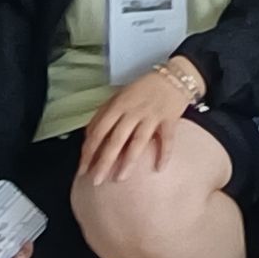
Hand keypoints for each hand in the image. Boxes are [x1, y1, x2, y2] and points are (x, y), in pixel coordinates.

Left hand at [77, 54, 201, 180]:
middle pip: (116, 140)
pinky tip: (159, 168)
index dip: (89, 151)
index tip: (83, 169)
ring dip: (128, 162)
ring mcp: (152, 116)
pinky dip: (164, 154)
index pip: (99, 131)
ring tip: (120, 178)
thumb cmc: (143, 89)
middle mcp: (133, 111)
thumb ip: (104, 114)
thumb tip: (89, 136)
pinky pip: (167, 139)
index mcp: (117, 105)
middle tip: (96, 181)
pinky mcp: (170, 120)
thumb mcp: (119, 96)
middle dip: (104, 162)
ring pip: (138, 141)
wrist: (175, 76)